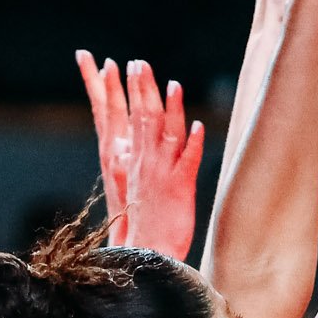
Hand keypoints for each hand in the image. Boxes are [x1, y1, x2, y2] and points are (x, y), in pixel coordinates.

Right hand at [75, 52, 203, 260]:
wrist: (147, 255)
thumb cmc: (144, 225)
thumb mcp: (138, 188)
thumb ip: (140, 162)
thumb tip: (138, 145)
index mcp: (132, 160)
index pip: (125, 117)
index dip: (123, 90)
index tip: (118, 65)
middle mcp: (144, 162)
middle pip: (142, 118)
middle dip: (140, 88)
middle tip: (138, 63)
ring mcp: (162, 173)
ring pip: (166, 133)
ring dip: (171, 108)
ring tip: (173, 84)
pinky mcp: (181, 187)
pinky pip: (189, 160)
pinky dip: (194, 142)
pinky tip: (200, 126)